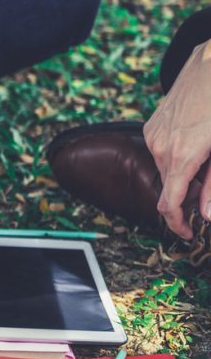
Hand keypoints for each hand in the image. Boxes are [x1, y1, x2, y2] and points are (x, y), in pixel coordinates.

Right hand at [144, 41, 210, 239]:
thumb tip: (206, 215)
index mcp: (182, 156)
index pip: (168, 203)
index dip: (176, 224)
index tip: (186, 234)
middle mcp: (161, 147)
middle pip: (169, 186)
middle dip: (188, 195)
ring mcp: (154, 134)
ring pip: (166, 168)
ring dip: (184, 174)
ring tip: (208, 159)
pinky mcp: (152, 124)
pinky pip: (161, 151)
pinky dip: (177, 157)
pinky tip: (197, 142)